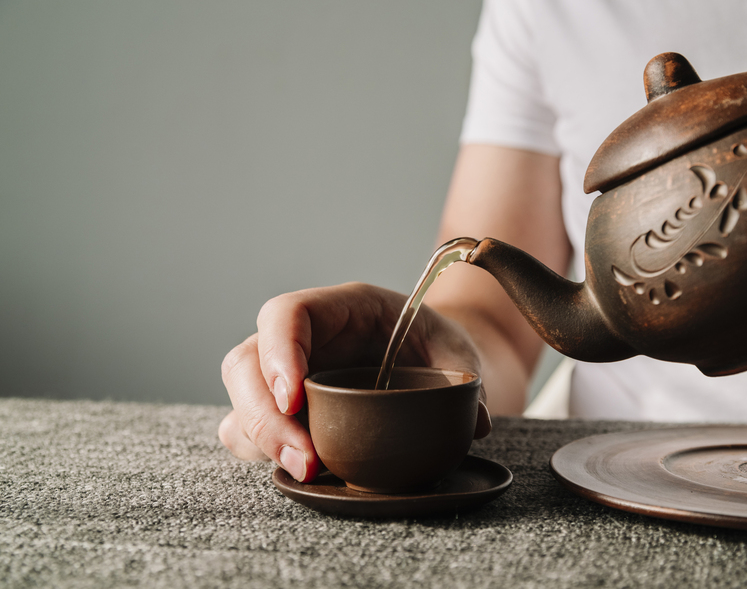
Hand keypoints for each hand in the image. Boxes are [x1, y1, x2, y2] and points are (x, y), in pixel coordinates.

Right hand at [218, 282, 491, 481]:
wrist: (428, 363)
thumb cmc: (435, 349)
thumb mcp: (456, 354)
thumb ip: (465, 380)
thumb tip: (473, 421)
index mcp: (339, 308)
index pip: (286, 314)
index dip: (279, 351)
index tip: (296, 398)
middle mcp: (301, 340)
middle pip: (246, 363)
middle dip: (265, 415)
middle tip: (307, 461)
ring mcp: (285, 376)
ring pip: (240, 401)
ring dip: (262, 441)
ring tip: (309, 473)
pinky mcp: (284, 413)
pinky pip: (249, 432)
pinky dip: (265, 454)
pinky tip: (304, 473)